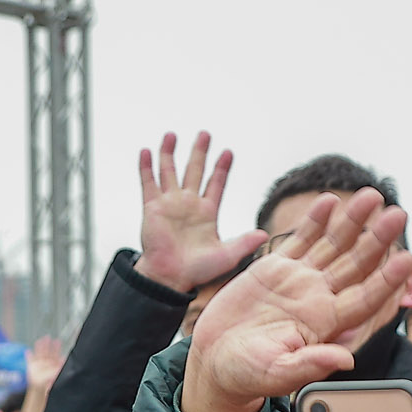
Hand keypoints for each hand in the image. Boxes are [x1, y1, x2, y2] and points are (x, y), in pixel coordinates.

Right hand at [25, 335, 64, 393]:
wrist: (40, 388)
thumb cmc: (50, 382)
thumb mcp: (57, 375)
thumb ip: (60, 369)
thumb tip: (64, 362)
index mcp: (53, 363)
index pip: (55, 354)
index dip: (56, 347)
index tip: (58, 341)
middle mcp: (46, 361)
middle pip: (46, 351)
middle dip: (47, 344)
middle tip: (48, 336)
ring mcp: (38, 363)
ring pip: (38, 353)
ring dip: (39, 347)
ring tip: (39, 341)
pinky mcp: (31, 366)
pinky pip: (29, 360)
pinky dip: (28, 356)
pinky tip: (27, 351)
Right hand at [136, 131, 265, 292]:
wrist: (171, 277)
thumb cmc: (198, 270)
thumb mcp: (227, 256)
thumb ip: (245, 243)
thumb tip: (265, 235)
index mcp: (207, 213)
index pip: (216, 184)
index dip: (222, 168)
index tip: (228, 152)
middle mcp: (188, 204)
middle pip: (195, 171)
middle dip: (200, 152)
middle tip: (205, 133)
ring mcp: (170, 204)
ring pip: (169, 172)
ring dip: (170, 153)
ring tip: (172, 134)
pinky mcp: (152, 208)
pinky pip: (148, 184)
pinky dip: (146, 167)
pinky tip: (146, 151)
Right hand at [181, 188, 411, 411]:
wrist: (216, 358)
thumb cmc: (246, 373)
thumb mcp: (277, 372)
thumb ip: (311, 364)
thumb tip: (346, 360)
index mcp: (325, 323)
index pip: (366, 298)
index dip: (387, 279)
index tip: (408, 259)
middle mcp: (319, 298)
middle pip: (357, 264)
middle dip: (378, 239)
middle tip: (397, 215)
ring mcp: (300, 280)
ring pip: (334, 245)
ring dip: (353, 221)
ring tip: (370, 196)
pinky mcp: (276, 268)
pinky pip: (302, 238)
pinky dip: (315, 219)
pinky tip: (329, 201)